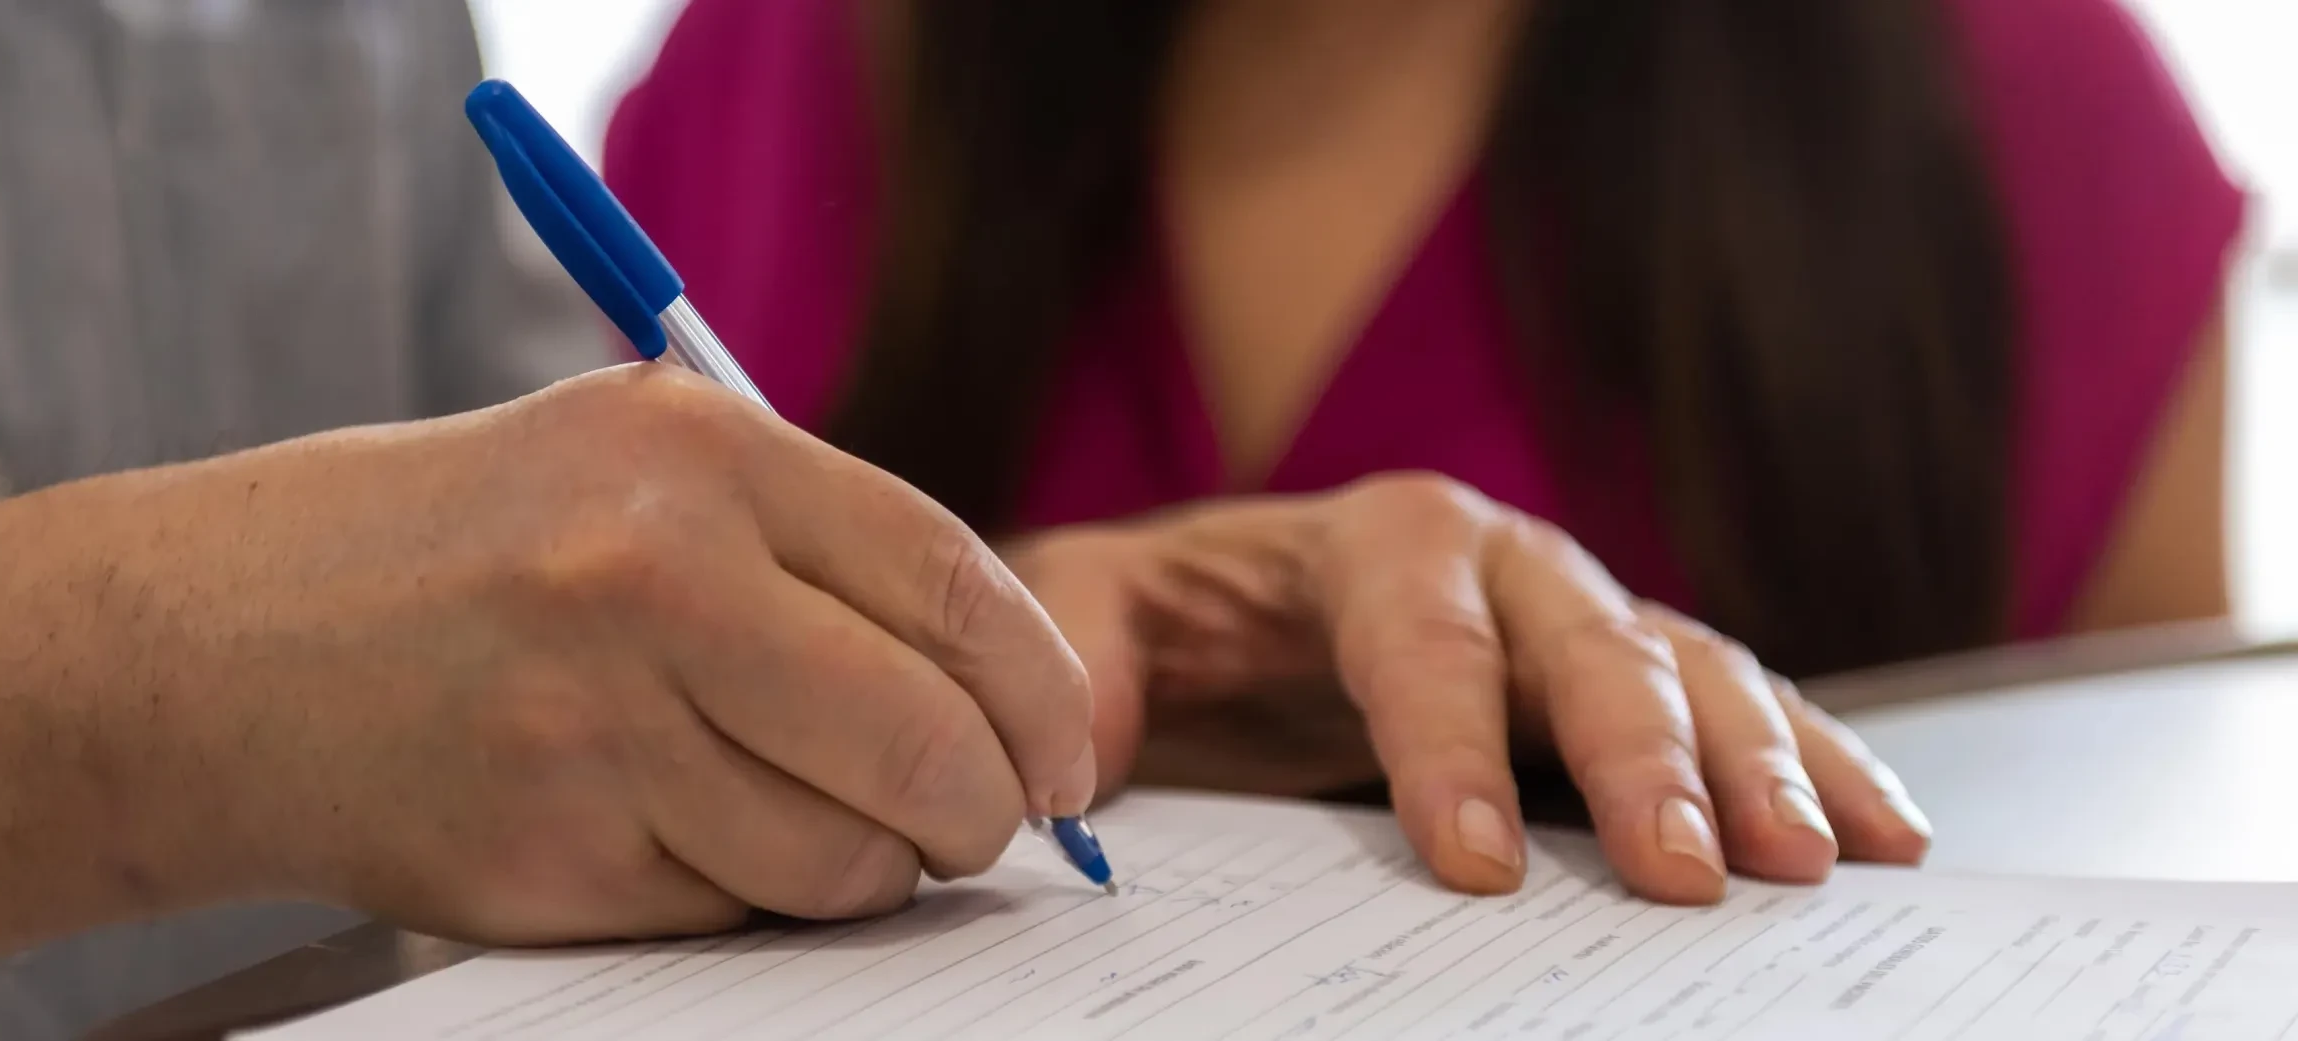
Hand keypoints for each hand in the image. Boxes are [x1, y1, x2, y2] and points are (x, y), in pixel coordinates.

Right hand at [85, 365, 1096, 943]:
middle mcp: (651, 576)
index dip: (1040, 689)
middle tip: (972, 820)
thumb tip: (1006, 683)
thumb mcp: (624, 460)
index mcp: (693, 452)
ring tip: (790, 809)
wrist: (205, 649)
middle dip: (984, 809)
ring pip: (844, 859)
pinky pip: (734, 913)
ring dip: (861, 866)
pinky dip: (740, 894)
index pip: (954, 581)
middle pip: (929, 744)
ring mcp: (593, 728)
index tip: (1067, 754)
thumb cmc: (449, 548)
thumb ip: (810, 543)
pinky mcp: (545, 859)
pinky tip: (665, 827)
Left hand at [1003, 473, 1930, 903]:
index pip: (1422, 641)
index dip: (1449, 748)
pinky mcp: (1641, 674)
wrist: (1241, 597)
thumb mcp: (1096, 615)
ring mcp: (1588, 615)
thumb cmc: (1176, 614)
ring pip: (1696, 673)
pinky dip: (1820, 762)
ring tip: (1811, 866)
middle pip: (1591, 647)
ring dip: (1759, 767)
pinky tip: (1883, 834)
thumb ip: (1077, 659)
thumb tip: (1057, 769)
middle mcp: (1508, 563)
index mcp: (1377, 542)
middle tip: (1684, 875)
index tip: (1471, 864)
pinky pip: (1753, 705)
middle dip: (1643, 759)